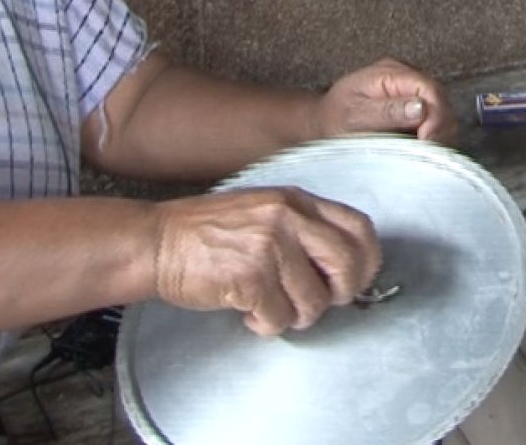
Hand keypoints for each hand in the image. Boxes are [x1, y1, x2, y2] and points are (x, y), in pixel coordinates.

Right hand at [149, 187, 379, 335]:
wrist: (157, 241)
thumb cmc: (207, 232)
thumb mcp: (263, 210)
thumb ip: (303, 227)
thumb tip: (344, 265)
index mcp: (296, 200)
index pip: (359, 227)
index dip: (367, 261)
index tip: (356, 279)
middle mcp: (287, 218)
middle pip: (348, 266)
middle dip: (341, 295)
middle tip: (317, 302)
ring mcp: (269, 247)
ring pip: (315, 301)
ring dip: (296, 316)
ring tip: (271, 307)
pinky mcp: (248, 277)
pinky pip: (279, 319)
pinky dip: (266, 325)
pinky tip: (249, 313)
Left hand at [315, 58, 457, 143]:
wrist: (321, 124)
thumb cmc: (333, 119)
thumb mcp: (354, 116)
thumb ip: (387, 111)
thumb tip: (421, 108)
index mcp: (390, 72)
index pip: (428, 88)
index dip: (435, 115)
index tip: (427, 141)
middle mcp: (406, 78)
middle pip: (441, 101)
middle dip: (440, 129)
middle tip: (428, 155)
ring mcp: (412, 93)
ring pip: (443, 114)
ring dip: (439, 136)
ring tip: (425, 157)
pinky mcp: (415, 110)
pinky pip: (435, 124)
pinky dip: (434, 140)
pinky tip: (422, 154)